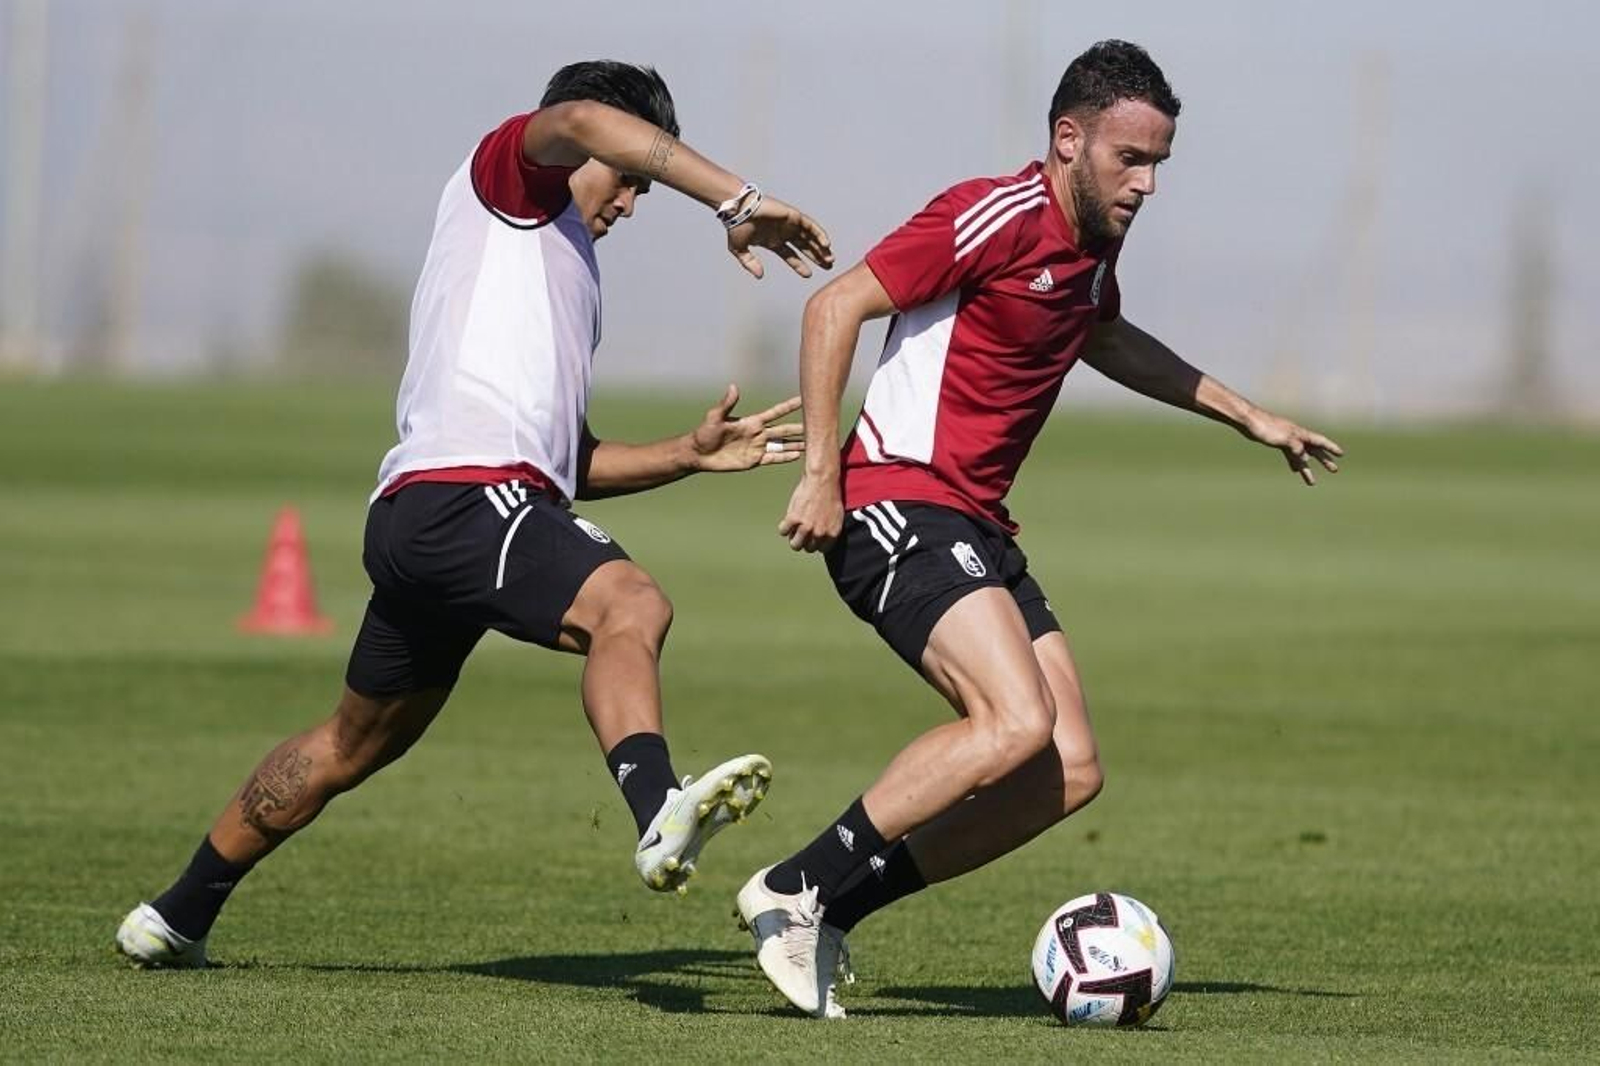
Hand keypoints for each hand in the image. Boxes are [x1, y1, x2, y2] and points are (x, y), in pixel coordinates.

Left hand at [689, 385, 803, 471]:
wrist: (699, 454)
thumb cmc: (705, 433)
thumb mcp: (715, 417)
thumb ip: (726, 404)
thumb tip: (733, 387)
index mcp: (752, 422)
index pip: (775, 413)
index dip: (789, 406)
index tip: (804, 399)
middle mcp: (758, 434)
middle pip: (784, 430)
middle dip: (800, 427)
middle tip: (818, 424)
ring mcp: (758, 447)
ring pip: (783, 444)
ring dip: (797, 443)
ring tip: (814, 443)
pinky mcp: (754, 460)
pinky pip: (774, 458)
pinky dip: (786, 457)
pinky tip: (798, 455)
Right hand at [727, 194, 833, 278]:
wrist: (738, 209)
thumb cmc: (737, 225)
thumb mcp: (740, 250)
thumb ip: (749, 263)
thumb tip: (760, 276)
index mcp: (773, 241)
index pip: (791, 255)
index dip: (800, 265)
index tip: (809, 275)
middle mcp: (784, 232)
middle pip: (805, 247)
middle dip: (817, 257)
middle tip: (828, 266)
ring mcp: (790, 224)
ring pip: (810, 237)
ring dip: (821, 248)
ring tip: (830, 259)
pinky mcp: (793, 215)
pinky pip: (811, 226)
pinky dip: (819, 234)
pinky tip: (826, 245)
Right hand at [779, 470, 843, 551]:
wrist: (822, 480)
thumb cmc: (830, 494)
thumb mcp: (837, 516)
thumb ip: (829, 529)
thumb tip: (822, 537)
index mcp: (831, 533)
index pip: (820, 549)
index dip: (814, 544)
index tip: (811, 539)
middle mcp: (819, 533)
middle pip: (807, 548)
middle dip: (804, 541)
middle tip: (801, 532)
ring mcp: (806, 527)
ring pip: (794, 544)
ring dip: (792, 538)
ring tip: (793, 530)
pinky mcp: (793, 518)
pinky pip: (783, 531)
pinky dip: (783, 527)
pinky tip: (787, 522)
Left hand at [1244, 410, 1343, 484]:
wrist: (1248, 420)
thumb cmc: (1265, 427)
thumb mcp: (1282, 438)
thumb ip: (1295, 446)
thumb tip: (1304, 457)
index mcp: (1299, 434)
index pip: (1319, 441)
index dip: (1331, 448)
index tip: (1341, 454)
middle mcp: (1296, 436)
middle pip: (1314, 450)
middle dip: (1324, 460)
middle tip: (1334, 470)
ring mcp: (1286, 440)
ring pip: (1301, 456)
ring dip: (1306, 468)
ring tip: (1312, 482)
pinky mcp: (1277, 442)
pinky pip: (1289, 455)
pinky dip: (1293, 462)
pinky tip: (1294, 470)